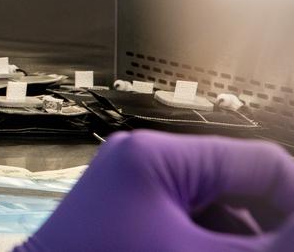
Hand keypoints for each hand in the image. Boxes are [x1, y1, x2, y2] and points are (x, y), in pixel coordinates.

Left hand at [18, 130, 293, 251]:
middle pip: (241, 191)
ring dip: (242, 242)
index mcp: (155, 156)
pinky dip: (207, 248)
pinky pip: (185, 231)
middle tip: (280, 249)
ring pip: (219, 217)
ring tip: (258, 250)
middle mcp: (139, 164)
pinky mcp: (121, 224)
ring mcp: (127, 194)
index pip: (264, 165)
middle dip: (267, 232)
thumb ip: (273, 244)